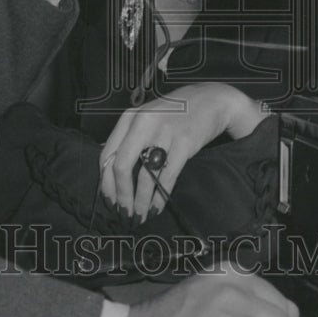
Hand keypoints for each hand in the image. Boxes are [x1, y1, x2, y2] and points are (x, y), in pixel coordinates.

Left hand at [99, 83, 267, 221]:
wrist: (211, 100)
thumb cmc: (175, 113)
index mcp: (129, 118)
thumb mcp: (146, 118)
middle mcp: (143, 123)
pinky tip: (156, 208)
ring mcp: (164, 132)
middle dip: (120, 195)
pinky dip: (160, 197)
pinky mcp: (185, 143)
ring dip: (140, 201)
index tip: (109, 200)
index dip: (105, 182)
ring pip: (145, 175)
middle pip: (121, 166)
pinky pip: (167, 177)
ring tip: (139, 216)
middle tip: (123, 213)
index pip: (107, 154)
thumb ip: (129, 138)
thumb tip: (111, 172)